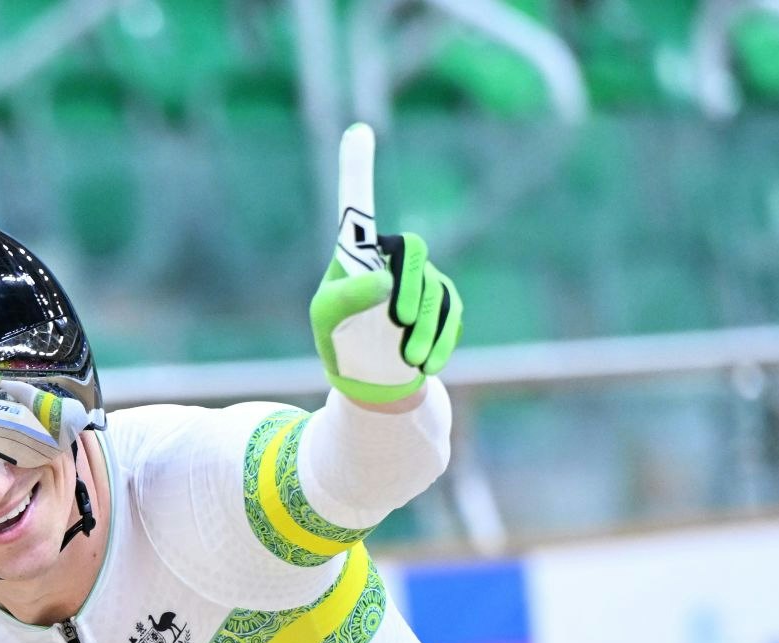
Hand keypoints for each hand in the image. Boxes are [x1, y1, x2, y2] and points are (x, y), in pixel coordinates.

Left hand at [310, 122, 464, 406]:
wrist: (370, 380)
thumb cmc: (340, 340)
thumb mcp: (327, 320)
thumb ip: (346, 296)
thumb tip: (384, 279)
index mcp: (358, 252)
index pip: (359, 208)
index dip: (357, 168)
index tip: (359, 127)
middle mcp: (394, 257)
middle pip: (413, 251)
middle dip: (409, 286)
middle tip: (396, 321)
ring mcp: (424, 280)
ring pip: (434, 289)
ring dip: (423, 326)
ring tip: (408, 358)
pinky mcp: (446, 306)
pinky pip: (452, 312)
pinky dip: (441, 339)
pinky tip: (426, 363)